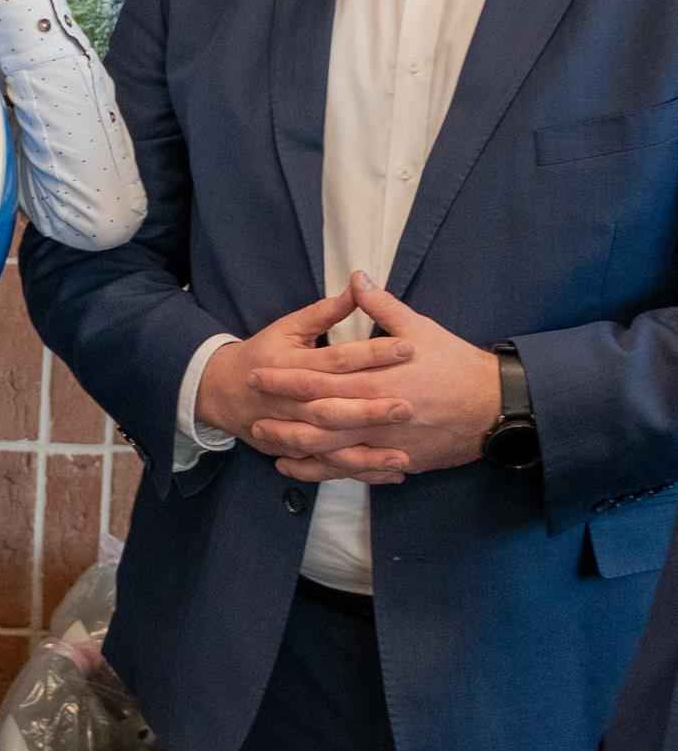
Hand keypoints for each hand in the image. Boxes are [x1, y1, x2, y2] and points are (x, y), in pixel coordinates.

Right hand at [195, 281, 416, 484]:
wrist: (219, 392)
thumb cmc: (261, 354)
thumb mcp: (287, 328)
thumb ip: (324, 312)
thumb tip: (358, 285)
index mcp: (290, 365)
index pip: (336, 359)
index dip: (371, 354)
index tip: (408, 348)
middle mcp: (289, 402)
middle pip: (332, 408)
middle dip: (369, 410)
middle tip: (408, 406)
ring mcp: (289, 430)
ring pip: (328, 445)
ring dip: (365, 453)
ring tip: (402, 455)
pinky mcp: (293, 451)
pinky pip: (327, 467)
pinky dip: (359, 472)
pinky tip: (392, 472)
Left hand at [246, 275, 499, 481]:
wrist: (497, 405)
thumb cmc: (457, 364)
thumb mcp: (420, 329)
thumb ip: (382, 307)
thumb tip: (356, 278)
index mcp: (376, 381)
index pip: (318, 381)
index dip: (284, 380)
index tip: (256, 374)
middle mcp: (377, 416)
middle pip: (318, 422)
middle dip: (282, 421)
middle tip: (252, 419)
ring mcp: (388, 442)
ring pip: (332, 453)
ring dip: (298, 450)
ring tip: (269, 445)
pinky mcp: (400, 459)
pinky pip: (355, 470)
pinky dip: (326, 472)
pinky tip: (303, 468)